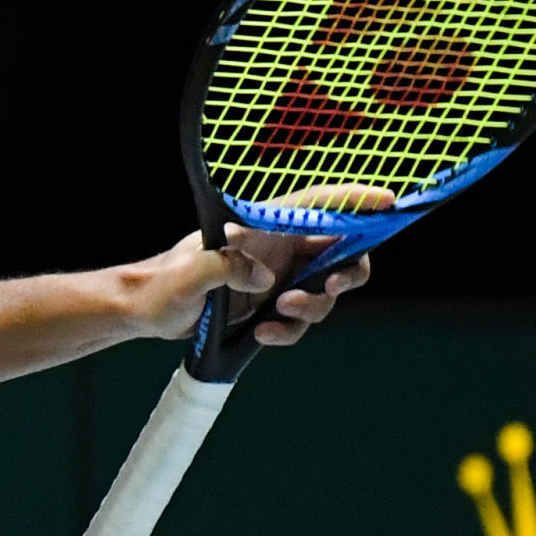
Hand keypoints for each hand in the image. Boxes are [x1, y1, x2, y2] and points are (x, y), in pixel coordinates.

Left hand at [134, 184, 391, 346]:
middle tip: (333, 285)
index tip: (388, 203)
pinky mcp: (269, 306)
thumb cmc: (163, 282)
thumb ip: (228, 266)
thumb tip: (266, 277)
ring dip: (312, 309)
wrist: (147, 313)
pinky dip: (290, 331)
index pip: (318, 205)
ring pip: (324, 292)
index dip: (355, 200)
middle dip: (348, 271)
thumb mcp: (191, 272)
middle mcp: (277, 248)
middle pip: (339, 250)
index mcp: (263, 227)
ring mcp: (276, 277)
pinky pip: (300, 320)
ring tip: (276, 318)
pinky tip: (264, 335)